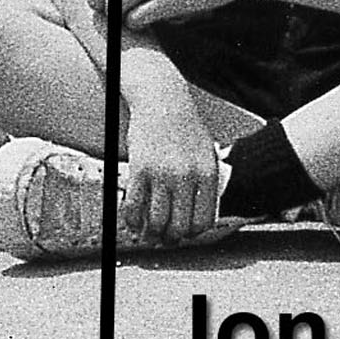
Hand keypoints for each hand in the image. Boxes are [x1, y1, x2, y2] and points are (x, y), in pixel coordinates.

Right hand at [117, 117, 232, 243]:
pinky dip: (132, 220)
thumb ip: (206, 185)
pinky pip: (134, 206)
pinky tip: (133, 220)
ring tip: (149, 233)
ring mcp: (162, 173)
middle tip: (165, 238)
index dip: (192, 234)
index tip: (185, 234)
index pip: (203, 221)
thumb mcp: (207, 155)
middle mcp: (186, 176)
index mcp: (208, 174)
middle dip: (171, 238)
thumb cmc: (185, 127)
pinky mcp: (139, 169)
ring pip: (156, 221)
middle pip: (179, 226)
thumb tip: (199, 217)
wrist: (163, 100)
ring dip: (151, 233)